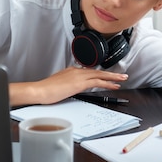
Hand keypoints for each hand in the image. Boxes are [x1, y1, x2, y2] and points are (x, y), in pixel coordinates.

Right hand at [9, 67, 127, 105]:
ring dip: (113, 77)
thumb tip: (70, 89)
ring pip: (100, 75)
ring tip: (122, 79)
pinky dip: (108, 83)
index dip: (99, 74)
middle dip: (110, 74)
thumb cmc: (45, 90)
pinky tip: (114, 86)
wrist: (39, 91)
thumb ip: (66, 85)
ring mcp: (78, 76)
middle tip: (121, 75)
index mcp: (70, 71)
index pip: (88, 72)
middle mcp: (75, 71)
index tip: (106, 76)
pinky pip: (98, 82)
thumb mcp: (57, 85)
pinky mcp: (80, 83)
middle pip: (97, 71)